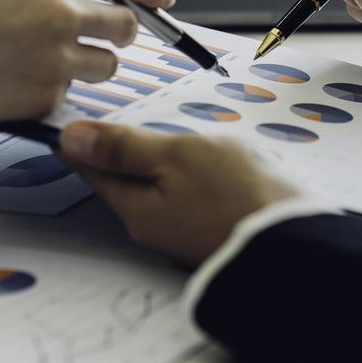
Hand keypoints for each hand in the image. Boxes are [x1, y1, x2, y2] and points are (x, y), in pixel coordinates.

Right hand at [0, 0, 174, 129]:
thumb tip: (94, 0)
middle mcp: (63, 10)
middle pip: (127, 25)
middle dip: (119, 34)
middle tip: (100, 39)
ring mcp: (57, 55)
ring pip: (106, 65)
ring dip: (86, 66)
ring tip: (39, 62)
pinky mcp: (45, 95)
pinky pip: (69, 95)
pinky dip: (50, 92)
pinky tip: (10, 82)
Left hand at [59, 122, 300, 265]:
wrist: (293, 241)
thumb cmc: (236, 195)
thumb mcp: (176, 155)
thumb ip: (125, 147)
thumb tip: (70, 139)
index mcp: (136, 208)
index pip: (93, 169)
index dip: (80, 142)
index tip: (68, 123)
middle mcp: (153, 227)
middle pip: (125, 181)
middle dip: (120, 152)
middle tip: (112, 121)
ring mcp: (182, 232)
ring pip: (157, 188)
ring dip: (157, 162)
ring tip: (163, 135)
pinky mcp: (210, 230)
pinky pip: (185, 197)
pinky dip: (187, 176)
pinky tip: (203, 161)